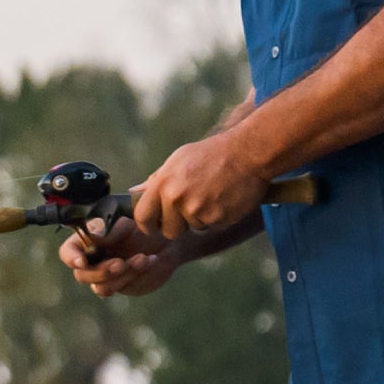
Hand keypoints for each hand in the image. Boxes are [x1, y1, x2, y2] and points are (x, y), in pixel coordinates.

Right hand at [58, 215, 188, 298]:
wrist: (167, 234)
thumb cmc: (141, 221)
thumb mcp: (123, 219)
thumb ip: (105, 229)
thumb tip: (90, 236)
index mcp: (86, 241)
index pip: (68, 253)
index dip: (72, 258)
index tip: (82, 261)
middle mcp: (93, 261)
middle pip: (83, 275)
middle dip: (102, 271)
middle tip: (121, 262)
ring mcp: (107, 276)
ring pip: (102, 287)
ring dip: (123, 274)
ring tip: (143, 258)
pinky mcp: (125, 285)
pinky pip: (125, 287)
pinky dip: (137, 274)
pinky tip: (151, 260)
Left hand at [133, 121, 272, 239]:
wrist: (247, 152)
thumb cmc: (212, 154)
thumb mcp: (179, 159)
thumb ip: (157, 180)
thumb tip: (136, 193)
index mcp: (163, 183)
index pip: (142, 217)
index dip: (148, 225)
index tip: (154, 225)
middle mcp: (177, 198)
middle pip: (169, 231)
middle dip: (178, 225)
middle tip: (192, 206)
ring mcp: (197, 210)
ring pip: (192, 229)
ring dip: (200, 219)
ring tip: (211, 195)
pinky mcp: (217, 219)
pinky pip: (211, 227)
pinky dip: (217, 218)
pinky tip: (223, 199)